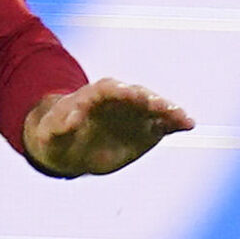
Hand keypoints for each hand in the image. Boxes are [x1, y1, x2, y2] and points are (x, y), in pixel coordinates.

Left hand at [23, 78, 193, 176]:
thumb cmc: (57, 138)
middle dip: (149, 99)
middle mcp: (117, 100)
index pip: (107, 89)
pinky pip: (162, 124)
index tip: (131, 94)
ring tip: (184, 119)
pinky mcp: (145, 129)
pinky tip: (188, 125)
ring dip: (168, 111)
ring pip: (153, 108)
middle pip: (135, 94)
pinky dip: (175, 123)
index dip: (120, 91)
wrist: (71, 149)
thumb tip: (71, 119)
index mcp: (92, 96)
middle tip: (163, 107)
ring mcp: (133, 113)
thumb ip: (59, 128)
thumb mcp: (50, 136)